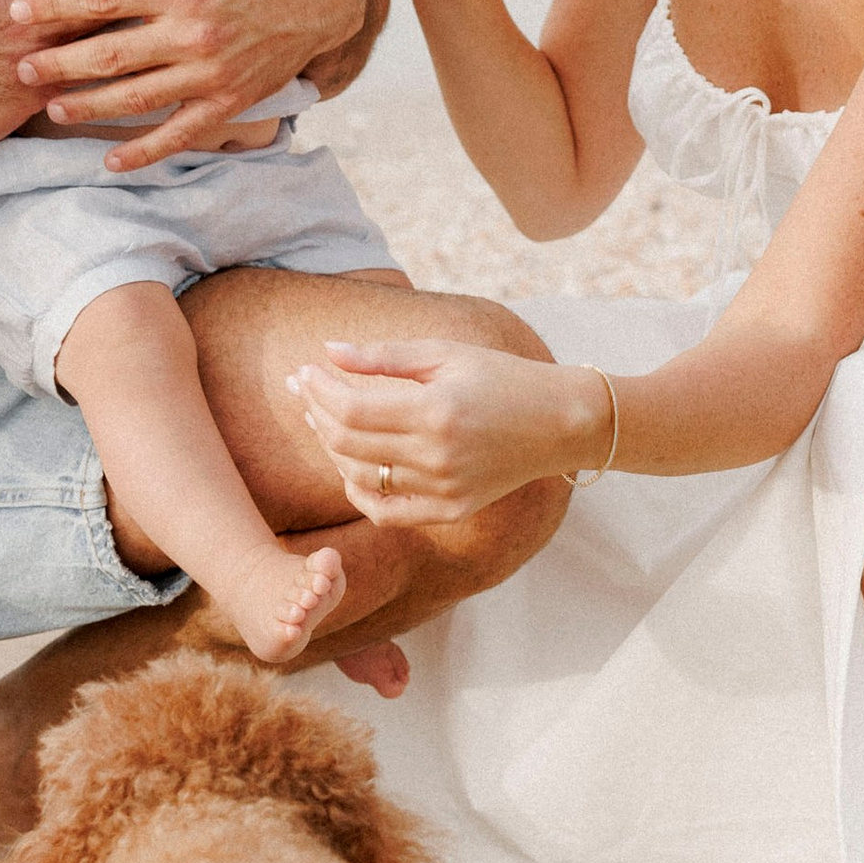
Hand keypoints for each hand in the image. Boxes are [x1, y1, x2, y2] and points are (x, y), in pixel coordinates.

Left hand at [6, 0, 369, 173]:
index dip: (53, 5)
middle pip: (107, 56)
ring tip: (52, 108)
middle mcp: (193, 34)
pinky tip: (111, 162)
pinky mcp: (229, 102)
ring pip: (135, 99)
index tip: (18, 9)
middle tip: (20, 69)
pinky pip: (179, 134)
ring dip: (87, 107)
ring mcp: (210, 74)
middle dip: (57, 64)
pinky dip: (144, 153)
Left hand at [289, 335, 609, 519]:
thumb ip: (383, 355)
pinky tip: (350, 467)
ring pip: (360, 478)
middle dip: (316, 414)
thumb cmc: (502, 378)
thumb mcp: (445, 354)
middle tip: (305, 390)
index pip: (350, 410)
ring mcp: (443, 491)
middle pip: (347, 444)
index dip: (317, 391)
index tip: (304, 372)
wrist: (559, 423)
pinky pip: (386, 512)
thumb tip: (328, 350)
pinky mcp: (449, 511)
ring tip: (324, 419)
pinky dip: (359, 492)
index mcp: (436, 412)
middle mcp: (437, 458)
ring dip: (332, 448)